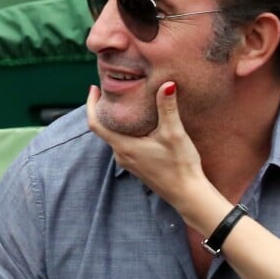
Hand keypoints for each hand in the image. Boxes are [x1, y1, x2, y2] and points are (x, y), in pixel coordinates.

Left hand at [86, 82, 209, 213]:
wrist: (188, 194)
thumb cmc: (180, 165)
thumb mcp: (174, 133)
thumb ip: (167, 108)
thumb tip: (167, 84)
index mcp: (124, 146)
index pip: (96, 123)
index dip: (91, 104)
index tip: (94, 88)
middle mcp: (122, 155)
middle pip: (104, 128)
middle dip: (106, 109)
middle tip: (112, 90)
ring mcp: (129, 162)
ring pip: (115, 136)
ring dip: (117, 121)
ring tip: (126, 103)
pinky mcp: (138, 166)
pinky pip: (125, 144)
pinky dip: (126, 130)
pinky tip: (140, 124)